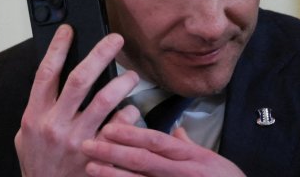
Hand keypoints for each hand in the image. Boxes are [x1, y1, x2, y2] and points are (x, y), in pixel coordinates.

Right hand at [15, 24, 139, 176]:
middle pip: (79, 79)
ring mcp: (79, 140)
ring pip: (106, 100)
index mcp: (36, 116)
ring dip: (122, 82)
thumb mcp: (25, 133)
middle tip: (115, 40)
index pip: (46, 73)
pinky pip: (121, 126)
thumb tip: (53, 77)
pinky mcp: (100, 154)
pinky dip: (130, 113)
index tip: (69, 30)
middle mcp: (56, 125)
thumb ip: (39, 107)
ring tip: (131, 75)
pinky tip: (131, 109)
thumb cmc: (39, 164)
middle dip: (99, 54)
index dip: (58, 48)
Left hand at [81, 124, 244, 176]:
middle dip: (113, 151)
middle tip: (86, 143)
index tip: (108, 126)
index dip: (131, 133)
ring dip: (112, 175)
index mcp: (191, 157)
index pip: (156, 141)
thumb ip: (190, 145)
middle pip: (142, 160)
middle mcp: (181, 173)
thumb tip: (176, 131)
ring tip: (90, 167)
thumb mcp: (213, 159)